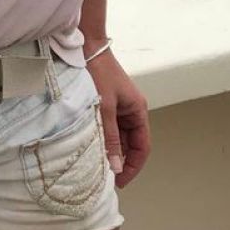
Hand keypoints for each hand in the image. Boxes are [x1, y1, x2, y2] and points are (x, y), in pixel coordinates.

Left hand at [86, 50, 149, 186]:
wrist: (87, 47)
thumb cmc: (99, 73)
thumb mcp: (104, 108)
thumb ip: (109, 138)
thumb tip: (115, 166)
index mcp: (138, 110)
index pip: (142, 146)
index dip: (133, 166)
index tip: (120, 182)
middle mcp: (131, 111)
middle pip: (130, 144)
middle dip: (120, 161)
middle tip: (105, 178)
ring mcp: (119, 108)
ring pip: (118, 137)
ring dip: (110, 150)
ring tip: (97, 166)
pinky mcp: (106, 104)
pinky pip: (108, 128)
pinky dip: (102, 139)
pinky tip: (91, 148)